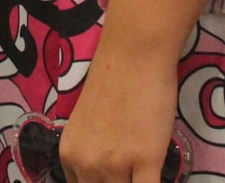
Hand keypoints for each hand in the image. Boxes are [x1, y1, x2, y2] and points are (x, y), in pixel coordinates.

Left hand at [57, 39, 180, 182]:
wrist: (134, 53)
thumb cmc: (112, 81)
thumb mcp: (86, 126)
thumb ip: (91, 154)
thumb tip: (104, 176)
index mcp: (69, 154)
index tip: (115, 176)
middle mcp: (87, 163)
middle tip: (129, 172)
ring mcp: (117, 163)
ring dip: (135, 182)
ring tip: (144, 170)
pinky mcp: (147, 158)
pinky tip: (155, 171)